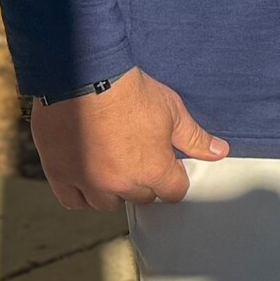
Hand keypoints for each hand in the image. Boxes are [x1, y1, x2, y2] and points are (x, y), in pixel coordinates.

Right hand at [28, 67, 227, 210]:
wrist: (85, 77)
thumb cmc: (130, 92)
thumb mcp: (172, 112)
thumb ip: (195, 138)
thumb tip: (219, 151)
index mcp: (152, 170)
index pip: (174, 192)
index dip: (174, 180)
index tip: (170, 168)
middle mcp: (120, 183)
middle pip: (141, 197)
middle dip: (145, 183)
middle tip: (141, 160)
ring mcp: (88, 182)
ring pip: (106, 203)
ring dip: (114, 191)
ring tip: (115, 168)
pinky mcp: (60, 174)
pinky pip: (73, 201)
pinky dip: (82, 194)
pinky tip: (88, 180)